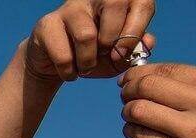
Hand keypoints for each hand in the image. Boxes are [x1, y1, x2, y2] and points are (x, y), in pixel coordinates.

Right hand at [25, 0, 154, 82]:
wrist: (55, 65)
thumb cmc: (93, 56)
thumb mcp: (119, 56)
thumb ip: (136, 49)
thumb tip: (148, 41)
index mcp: (119, 1)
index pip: (141, 2)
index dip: (136, 31)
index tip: (123, 53)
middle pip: (114, 4)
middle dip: (112, 40)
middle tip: (105, 55)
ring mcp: (70, 8)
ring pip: (87, 35)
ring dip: (88, 62)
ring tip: (85, 67)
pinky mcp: (47, 24)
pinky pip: (63, 55)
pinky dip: (69, 72)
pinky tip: (69, 71)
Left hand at [120, 63, 195, 137]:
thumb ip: (193, 87)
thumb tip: (150, 78)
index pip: (166, 70)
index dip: (139, 73)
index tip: (128, 78)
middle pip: (147, 87)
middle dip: (128, 90)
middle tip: (126, 96)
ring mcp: (192, 131)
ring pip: (138, 111)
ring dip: (127, 112)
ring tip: (132, 116)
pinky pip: (141, 136)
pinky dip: (131, 131)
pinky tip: (137, 132)